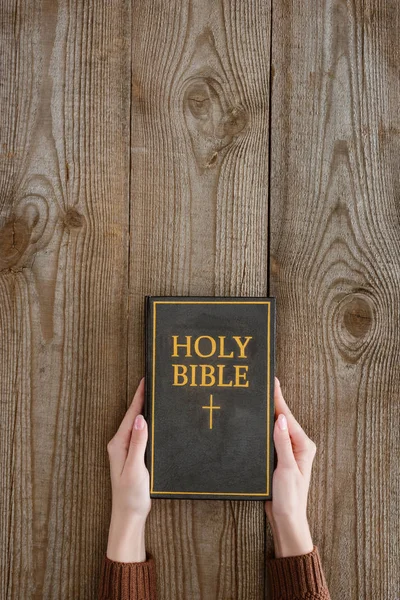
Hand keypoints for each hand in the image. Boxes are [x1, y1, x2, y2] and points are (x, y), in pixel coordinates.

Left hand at [106, 376, 150, 561]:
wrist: (129, 517)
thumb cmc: (130, 496)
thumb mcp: (135, 469)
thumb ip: (138, 444)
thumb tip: (141, 419)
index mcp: (119, 444)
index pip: (131, 415)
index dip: (139, 397)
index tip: (145, 380)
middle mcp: (120, 444)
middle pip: (133, 416)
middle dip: (143, 399)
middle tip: (154, 382)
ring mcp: (126, 450)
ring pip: (137, 424)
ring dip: (146, 410)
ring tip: (155, 396)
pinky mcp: (133, 456)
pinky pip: (141, 434)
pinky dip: (148, 424)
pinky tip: (156, 421)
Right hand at [265, 377, 316, 557]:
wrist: (287, 519)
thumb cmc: (291, 497)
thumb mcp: (287, 469)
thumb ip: (283, 443)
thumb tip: (281, 418)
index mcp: (303, 445)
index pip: (288, 417)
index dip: (279, 399)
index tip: (272, 382)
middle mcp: (297, 446)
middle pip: (283, 419)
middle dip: (273, 402)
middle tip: (263, 384)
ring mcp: (288, 452)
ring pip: (276, 427)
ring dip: (267, 414)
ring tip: (258, 398)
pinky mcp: (278, 458)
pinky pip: (270, 438)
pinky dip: (263, 428)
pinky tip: (255, 422)